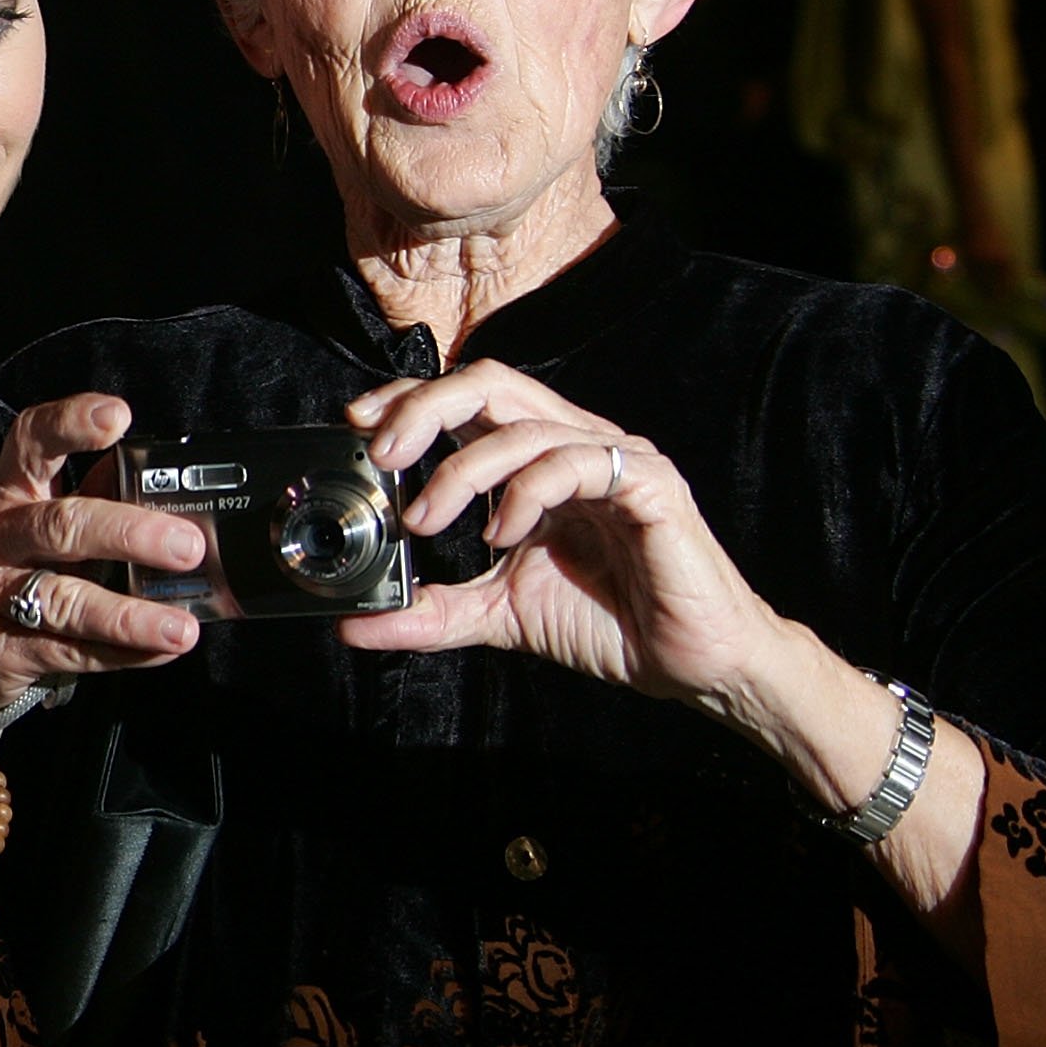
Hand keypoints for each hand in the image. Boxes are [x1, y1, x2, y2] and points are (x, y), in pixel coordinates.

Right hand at [0, 394, 208, 733]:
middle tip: (187, 545)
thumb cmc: (15, 577)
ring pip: (64, 599)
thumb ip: (96, 502)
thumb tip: (171, 489)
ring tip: (180, 627)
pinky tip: (162, 649)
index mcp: (10, 492)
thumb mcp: (44, 532)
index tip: (118, 416)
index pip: (30, 441)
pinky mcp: (0, 652)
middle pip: (59, 525)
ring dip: (129, 615)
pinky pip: (71, 652)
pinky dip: (123, 653)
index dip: (70, 422)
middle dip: (128, 533)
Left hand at [334, 360, 781, 701]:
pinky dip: (527, 492)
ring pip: (524, 424)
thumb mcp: (497, 615)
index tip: (356, 423)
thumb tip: (354, 626)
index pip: (465, 400)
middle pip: (489, 383)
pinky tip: (502, 534)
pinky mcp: (651, 485)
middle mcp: (573, 444)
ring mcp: (616, 458)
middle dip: (424, 408)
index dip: (409, 399)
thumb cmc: (606, 622)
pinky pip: (579, 462)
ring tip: (428, 520)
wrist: (691, 663)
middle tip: (382, 454)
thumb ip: (429, 613)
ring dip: (463, 470)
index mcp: (536, 460)